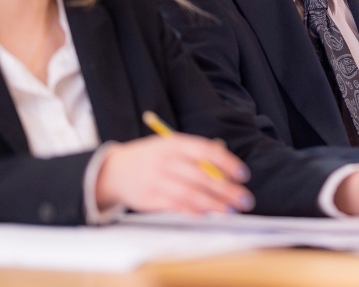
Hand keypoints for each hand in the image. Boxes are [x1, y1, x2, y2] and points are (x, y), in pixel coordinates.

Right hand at [96, 135, 252, 214]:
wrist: (114, 170)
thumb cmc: (152, 158)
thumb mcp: (171, 146)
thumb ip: (196, 154)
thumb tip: (225, 164)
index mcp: (175, 144)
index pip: (206, 151)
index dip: (227, 163)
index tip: (243, 175)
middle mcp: (166, 161)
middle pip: (201, 176)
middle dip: (226, 189)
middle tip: (244, 200)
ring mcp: (157, 180)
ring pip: (190, 194)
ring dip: (213, 204)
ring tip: (230, 211)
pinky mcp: (149, 198)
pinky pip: (174, 206)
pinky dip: (192, 211)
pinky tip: (207, 215)